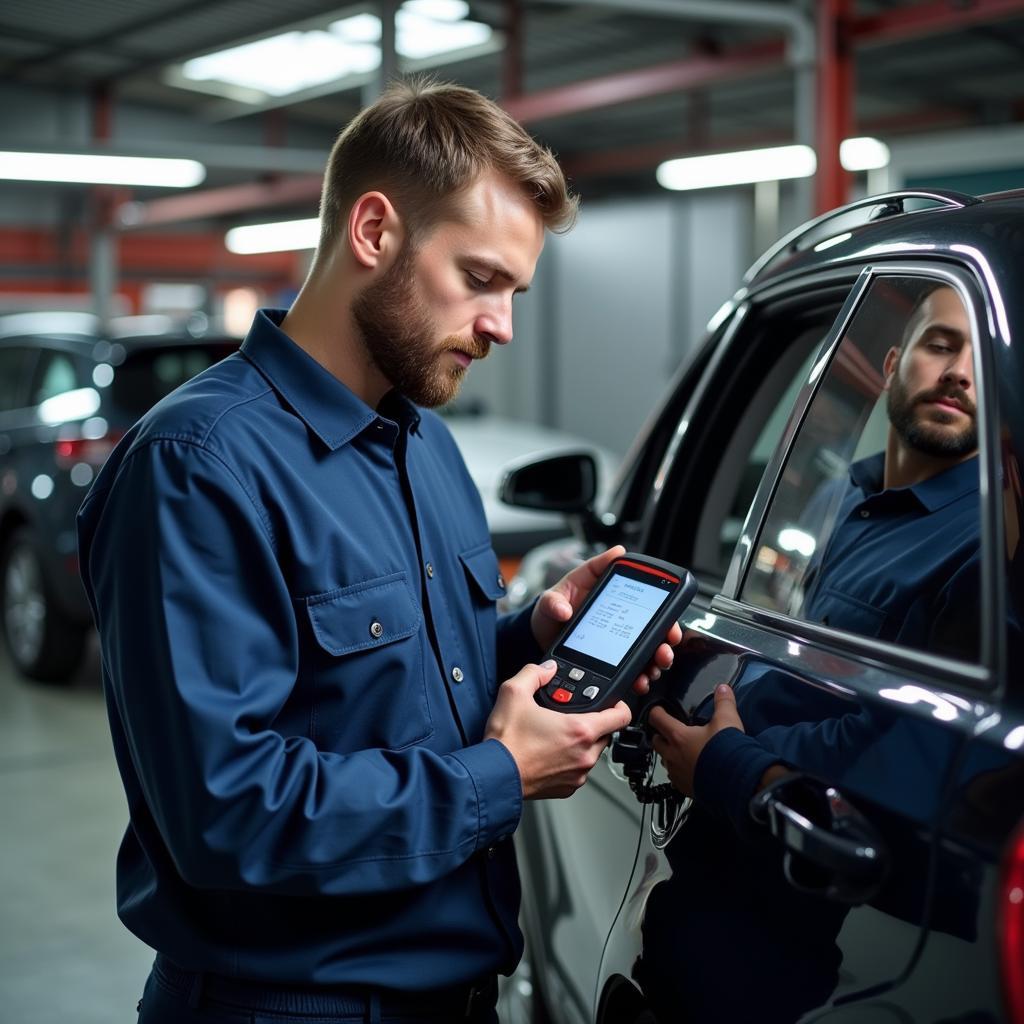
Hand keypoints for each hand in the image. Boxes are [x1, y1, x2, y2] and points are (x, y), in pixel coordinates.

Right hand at [484, 660, 632, 798]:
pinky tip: (550, 752)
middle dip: (593, 723)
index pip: (622, 716)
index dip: (619, 705)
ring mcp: (578, 774)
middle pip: (606, 734)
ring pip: (593, 753)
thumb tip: (547, 669)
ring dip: (581, 743)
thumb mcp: (514, 693)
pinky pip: (578, 770)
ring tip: (556, 735)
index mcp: (580, 730)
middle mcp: (585, 755)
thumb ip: (534, 673)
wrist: (493, 775)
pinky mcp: (568, 788)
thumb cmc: (506, 742)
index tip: (612, 702)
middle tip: (571, 716)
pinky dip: (570, 761)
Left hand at [530, 545, 682, 693]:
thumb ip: (555, 600)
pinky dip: (638, 676)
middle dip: (665, 640)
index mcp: (609, 594)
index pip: (642, 596)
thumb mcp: (551, 598)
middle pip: (652, 626)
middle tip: (664, 650)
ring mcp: (617, 639)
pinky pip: (631, 667)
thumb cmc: (550, 610)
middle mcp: (619, 617)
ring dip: (655, 660)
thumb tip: (566, 605)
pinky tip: (639, 681)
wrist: (541, 635)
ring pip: (647, 649)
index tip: (667, 619)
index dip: (661, 606)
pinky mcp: (611, 658)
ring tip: (653, 669)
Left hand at [648, 684, 743, 796]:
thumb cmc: (727, 751)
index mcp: (678, 736)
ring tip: (682, 751)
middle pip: (656, 742)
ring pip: (665, 761)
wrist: (737, 782)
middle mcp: (673, 755)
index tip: (658, 710)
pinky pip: (676, 778)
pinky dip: (680, 772)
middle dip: (661, 735)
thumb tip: (723, 688)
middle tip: (670, 731)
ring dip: (670, 755)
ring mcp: (677, 773)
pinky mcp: (685, 788)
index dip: (656, 712)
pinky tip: (692, 769)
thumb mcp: (727, 720)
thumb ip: (723, 702)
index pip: (657, 719)